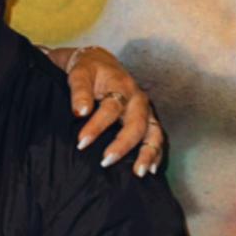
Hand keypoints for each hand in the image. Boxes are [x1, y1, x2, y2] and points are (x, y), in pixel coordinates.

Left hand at [59, 45, 165, 176]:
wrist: (100, 63)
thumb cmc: (88, 70)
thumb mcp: (80, 75)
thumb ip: (79, 92)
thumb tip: (80, 112)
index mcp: (122, 86)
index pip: (111, 108)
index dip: (96, 126)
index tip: (81, 142)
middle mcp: (138, 99)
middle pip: (137, 124)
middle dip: (123, 145)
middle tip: (105, 162)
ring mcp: (145, 111)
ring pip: (154, 133)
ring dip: (147, 153)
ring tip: (138, 173)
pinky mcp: (147, 119)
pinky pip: (156, 138)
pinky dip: (156, 154)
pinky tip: (150, 169)